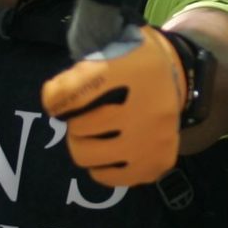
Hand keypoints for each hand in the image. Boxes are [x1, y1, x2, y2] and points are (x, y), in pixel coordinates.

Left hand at [42, 24, 190, 186]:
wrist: (175, 74)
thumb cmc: (133, 64)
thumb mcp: (109, 50)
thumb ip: (77, 72)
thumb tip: (52, 100)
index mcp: (135, 71)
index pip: (76, 91)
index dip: (55, 98)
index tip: (54, 100)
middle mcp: (150, 108)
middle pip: (80, 128)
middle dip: (74, 123)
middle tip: (81, 118)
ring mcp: (155, 140)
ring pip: (89, 155)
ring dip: (83, 144)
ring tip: (92, 134)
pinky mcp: (159, 162)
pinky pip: (111, 177)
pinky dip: (101, 168)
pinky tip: (107, 153)